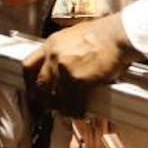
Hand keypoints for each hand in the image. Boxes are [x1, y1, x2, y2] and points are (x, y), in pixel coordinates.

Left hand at [23, 13, 138, 115]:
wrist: (118, 35)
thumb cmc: (103, 34)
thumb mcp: (73, 36)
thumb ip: (63, 50)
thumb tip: (60, 66)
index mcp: (51, 44)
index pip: (28, 66)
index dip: (29, 82)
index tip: (33, 91)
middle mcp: (54, 56)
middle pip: (39, 86)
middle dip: (43, 100)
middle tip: (48, 107)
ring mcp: (64, 69)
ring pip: (55, 98)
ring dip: (62, 108)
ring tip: (68, 111)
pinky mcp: (78, 80)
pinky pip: (73, 103)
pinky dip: (77, 111)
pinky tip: (82, 112)